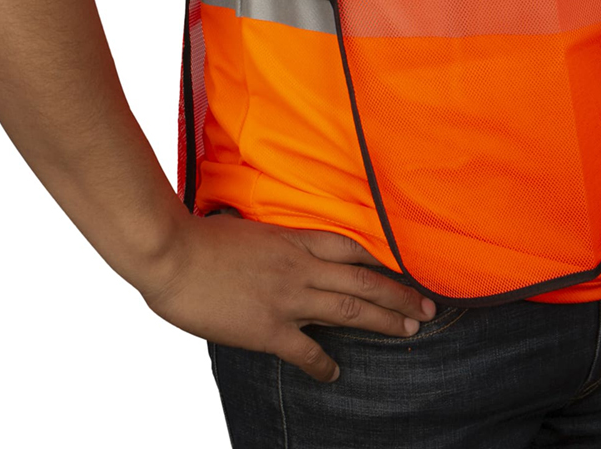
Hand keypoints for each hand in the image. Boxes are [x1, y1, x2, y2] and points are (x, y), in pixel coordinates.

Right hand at [139, 210, 438, 382]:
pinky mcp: (267, 328)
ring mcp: (287, 297)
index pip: (351, 246)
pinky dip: (324, 363)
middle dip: (400, 294)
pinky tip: (335, 371)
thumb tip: (274, 251)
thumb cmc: (198, 237)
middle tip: (428, 307)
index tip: (405, 267)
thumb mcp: (245, 228)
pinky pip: (306, 350)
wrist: (171, 253)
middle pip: (364, 279)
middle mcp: (300, 265)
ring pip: (350, 309)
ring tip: (410, 330)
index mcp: (294, 238)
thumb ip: (269, 242)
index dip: (382, 259)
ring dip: (384, 320)